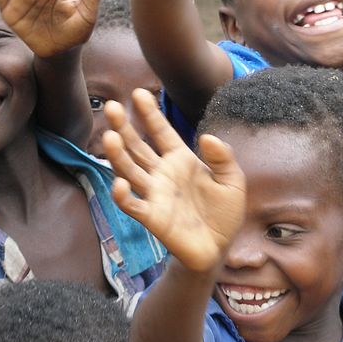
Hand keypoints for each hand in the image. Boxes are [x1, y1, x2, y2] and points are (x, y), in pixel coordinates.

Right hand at [103, 89, 244, 273]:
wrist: (219, 248)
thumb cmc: (224, 213)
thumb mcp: (233, 181)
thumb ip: (223, 158)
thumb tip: (207, 137)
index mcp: (180, 160)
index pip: (161, 132)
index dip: (150, 114)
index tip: (139, 93)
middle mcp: (162, 174)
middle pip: (138, 146)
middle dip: (124, 127)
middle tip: (112, 107)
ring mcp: (154, 194)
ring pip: (130, 170)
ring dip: (118, 155)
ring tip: (109, 136)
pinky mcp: (152, 217)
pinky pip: (133, 205)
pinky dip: (123, 195)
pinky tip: (119, 183)